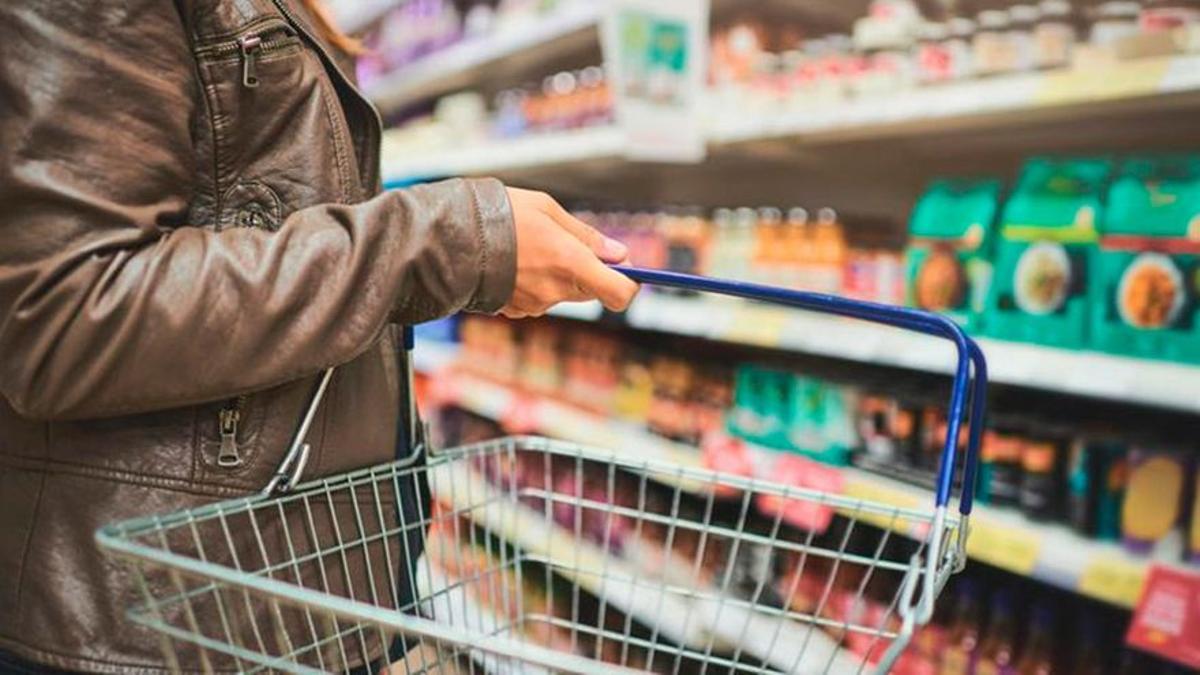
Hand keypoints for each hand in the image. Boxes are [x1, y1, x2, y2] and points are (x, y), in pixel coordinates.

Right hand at [500, 187, 639, 318]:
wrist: (449, 238)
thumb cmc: (500, 215)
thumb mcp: (548, 210)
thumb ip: (586, 236)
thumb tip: (620, 254)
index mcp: (571, 264)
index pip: (620, 293)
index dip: (630, 284)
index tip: (626, 268)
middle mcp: (557, 290)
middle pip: (593, 290)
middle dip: (590, 270)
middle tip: (569, 242)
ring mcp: (536, 305)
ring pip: (564, 292)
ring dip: (559, 274)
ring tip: (530, 246)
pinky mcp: (516, 310)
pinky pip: (540, 298)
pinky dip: (535, 282)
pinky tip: (515, 262)